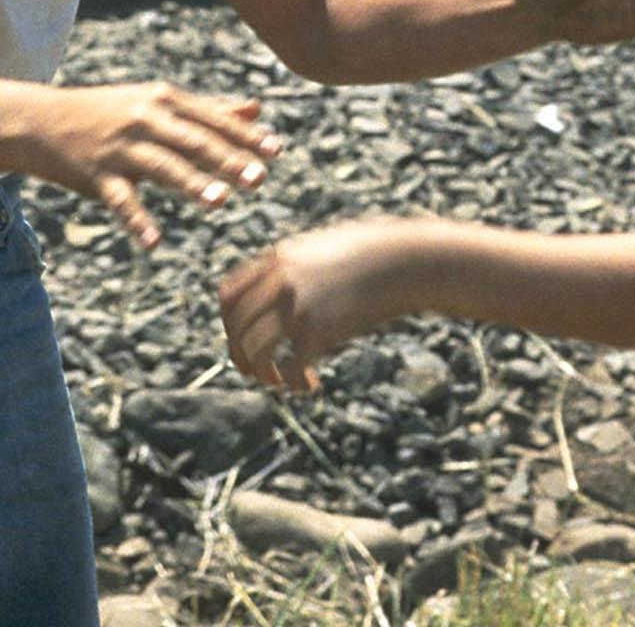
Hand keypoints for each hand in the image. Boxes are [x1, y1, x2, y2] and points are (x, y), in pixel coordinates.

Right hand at [24, 82, 278, 248]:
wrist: (43, 120)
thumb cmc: (111, 112)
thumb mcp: (157, 103)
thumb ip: (208, 110)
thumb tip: (257, 110)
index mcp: (164, 100)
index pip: (212, 119)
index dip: (245, 136)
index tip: (277, 150)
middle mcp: (144, 119)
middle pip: (193, 141)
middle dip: (227, 160)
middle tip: (259, 178)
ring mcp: (120, 148)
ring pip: (162, 167)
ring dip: (191, 184)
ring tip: (220, 201)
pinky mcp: (97, 175)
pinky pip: (121, 201)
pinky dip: (138, 221)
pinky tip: (155, 242)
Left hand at [219, 219, 415, 393]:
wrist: (405, 261)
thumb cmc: (372, 255)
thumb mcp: (324, 250)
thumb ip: (297, 268)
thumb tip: (283, 292)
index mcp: (278, 259)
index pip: (228, 295)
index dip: (228, 324)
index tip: (241, 339)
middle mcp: (280, 281)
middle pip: (236, 327)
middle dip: (240, 355)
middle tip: (255, 372)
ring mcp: (298, 305)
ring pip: (255, 350)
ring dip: (262, 373)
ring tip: (278, 382)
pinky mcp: (319, 329)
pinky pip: (290, 367)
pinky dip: (294, 384)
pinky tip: (311, 385)